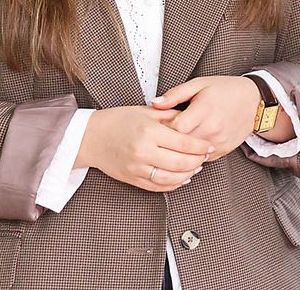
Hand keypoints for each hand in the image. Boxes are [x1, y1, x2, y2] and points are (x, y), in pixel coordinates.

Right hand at [76, 105, 212, 192]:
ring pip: (171, 178)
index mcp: (149, 132)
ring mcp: (137, 168)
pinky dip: (173, 185)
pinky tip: (182, 178)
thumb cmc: (118, 121)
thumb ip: (171, 117)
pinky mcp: (132, 179)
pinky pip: (157, 187)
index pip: (184, 143)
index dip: (201, 147)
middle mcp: (143, 152)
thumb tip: (193, 122)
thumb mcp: (146, 112)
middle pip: (180, 163)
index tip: (209, 146)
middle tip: (205, 157)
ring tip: (196, 167)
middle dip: (197, 161)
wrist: (90, 137)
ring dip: (188, 175)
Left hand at [152, 75, 273, 158]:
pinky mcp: (222, 151)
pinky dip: (192, 155)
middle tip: (162, 136)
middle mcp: (212, 129)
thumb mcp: (200, 84)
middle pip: (180, 144)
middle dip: (168, 142)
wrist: (254, 101)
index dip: (164, 128)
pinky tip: (188, 147)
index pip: (175, 128)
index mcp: (204, 110)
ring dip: (179, 151)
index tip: (160, 125)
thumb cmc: (226, 90)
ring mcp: (218, 142)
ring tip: (173, 143)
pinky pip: (200, 159)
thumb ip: (175, 94)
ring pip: (189, 155)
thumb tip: (154, 103)